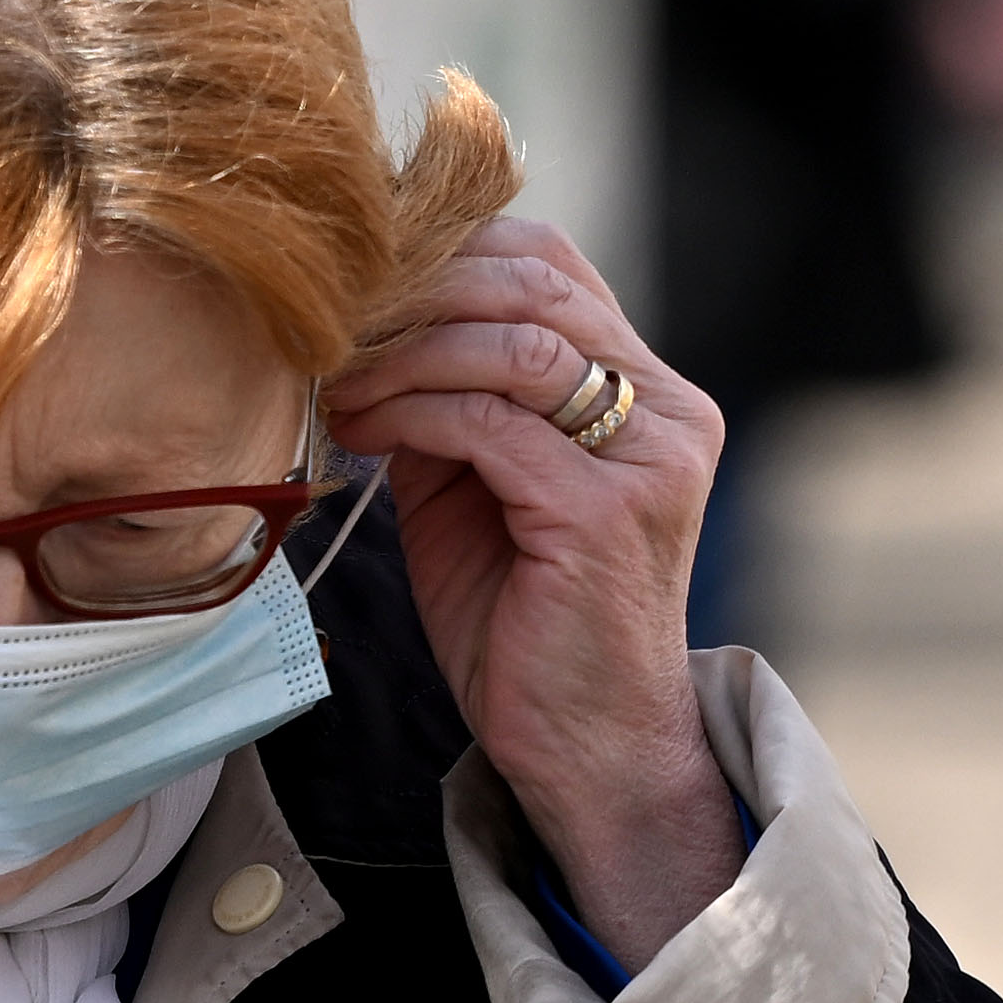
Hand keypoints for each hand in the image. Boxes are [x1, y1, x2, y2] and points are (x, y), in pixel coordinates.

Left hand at [321, 219, 738, 975]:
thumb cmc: (526, 626)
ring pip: (512, 343)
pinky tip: (361, 429)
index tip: (355, 285)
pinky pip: (490, 423)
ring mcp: (649, 461)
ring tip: (338, 380)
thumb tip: (362, 324)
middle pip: (534, 284)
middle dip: (416, 292)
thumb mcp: (482, 488)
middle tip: (331, 321)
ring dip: (404, 351)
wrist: (585, 750)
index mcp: (652, 393)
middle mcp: (671, 412)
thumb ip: (453, 400)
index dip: (446, 251)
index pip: (551, 265)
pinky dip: (412, 412)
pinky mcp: (605, 514)